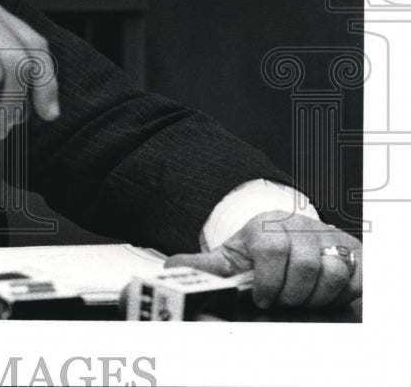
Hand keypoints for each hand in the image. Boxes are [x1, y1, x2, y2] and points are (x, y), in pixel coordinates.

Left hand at [166, 211, 360, 308]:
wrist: (291, 250)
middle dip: (291, 293)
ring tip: (301, 299)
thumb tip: (171, 268)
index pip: (270, 246)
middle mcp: (300, 225)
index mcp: (266, 225)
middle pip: (304, 263)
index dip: (267, 280)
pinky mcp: (354, 251)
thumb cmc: (259, 261)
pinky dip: (342, 293)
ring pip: (332, 270)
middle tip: (283, 301)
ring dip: (316, 296)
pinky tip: (325, 296)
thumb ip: (203, 267)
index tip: (262, 299)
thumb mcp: (229, 262)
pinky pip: (355, 275)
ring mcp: (328, 237)